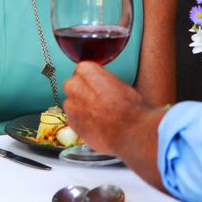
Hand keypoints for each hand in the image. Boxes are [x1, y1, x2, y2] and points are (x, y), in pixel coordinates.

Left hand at [63, 62, 167, 189]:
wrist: (130, 132)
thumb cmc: (130, 108)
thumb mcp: (120, 83)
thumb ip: (103, 80)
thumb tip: (100, 84)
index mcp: (87, 71)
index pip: (82, 69)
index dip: (91, 78)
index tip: (97, 84)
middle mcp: (74, 86)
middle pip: (73, 85)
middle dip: (82, 91)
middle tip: (97, 100)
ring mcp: (71, 105)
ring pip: (71, 102)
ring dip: (80, 106)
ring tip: (98, 114)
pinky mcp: (71, 123)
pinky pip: (73, 117)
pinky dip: (81, 120)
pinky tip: (95, 124)